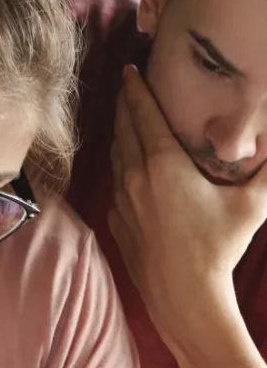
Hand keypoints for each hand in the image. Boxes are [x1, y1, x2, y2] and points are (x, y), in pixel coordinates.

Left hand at [109, 66, 266, 349]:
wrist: (185, 300)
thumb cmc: (219, 249)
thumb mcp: (254, 204)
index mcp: (162, 163)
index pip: (142, 112)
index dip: (134, 87)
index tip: (131, 68)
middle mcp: (135, 178)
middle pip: (122, 129)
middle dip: (124, 104)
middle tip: (126, 86)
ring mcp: (121, 203)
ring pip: (115, 157)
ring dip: (119, 134)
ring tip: (126, 121)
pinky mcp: (117, 224)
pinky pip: (114, 186)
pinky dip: (119, 168)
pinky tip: (128, 169)